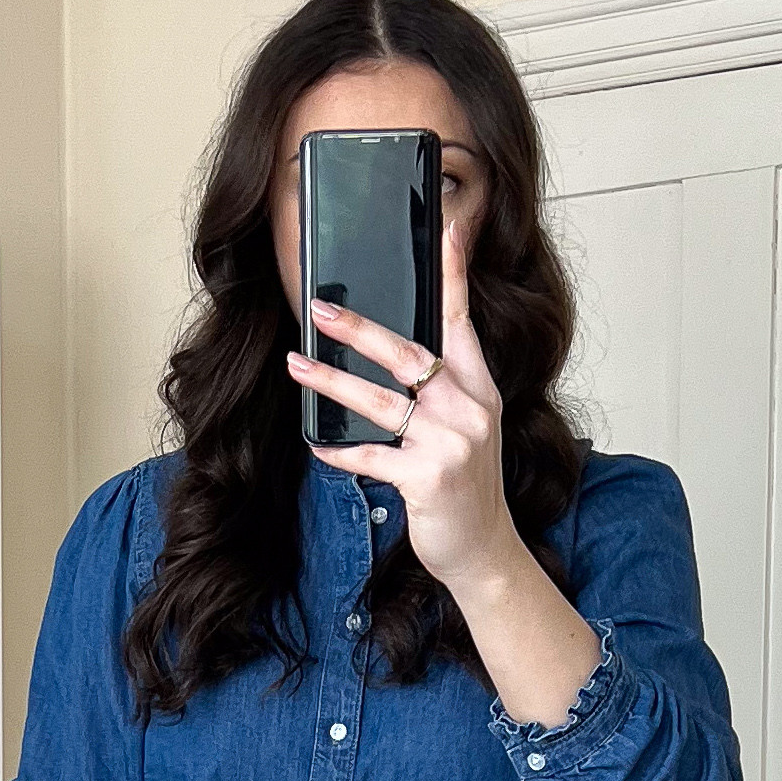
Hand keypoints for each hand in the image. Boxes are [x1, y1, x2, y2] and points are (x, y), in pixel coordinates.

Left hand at [285, 218, 522, 600]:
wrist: (483, 550)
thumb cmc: (465, 487)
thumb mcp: (468, 429)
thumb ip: (443, 391)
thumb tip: (395, 357)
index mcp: (478, 389)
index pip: (462, 322)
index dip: (453, 277)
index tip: (447, 231)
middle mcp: (468, 409)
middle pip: (408, 355)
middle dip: (359, 329)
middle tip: (319, 309)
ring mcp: (450, 444)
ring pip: (380, 401)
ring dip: (332, 381)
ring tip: (297, 365)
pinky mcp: (427, 479)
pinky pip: (371, 456)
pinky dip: (340, 450)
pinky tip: (316, 443)